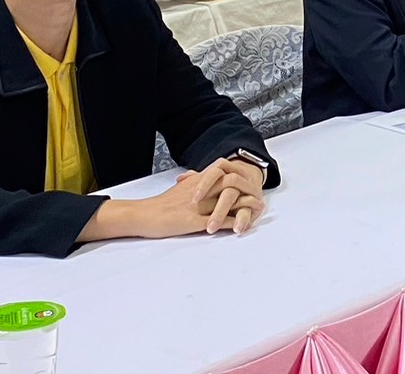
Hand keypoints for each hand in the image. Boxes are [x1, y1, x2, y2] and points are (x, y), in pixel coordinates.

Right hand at [130, 158, 265, 237]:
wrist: (144, 214)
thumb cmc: (160, 205)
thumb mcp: (179, 189)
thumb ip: (192, 183)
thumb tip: (199, 179)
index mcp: (198, 182)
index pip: (224, 177)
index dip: (240, 180)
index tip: (250, 186)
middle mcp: (201, 191)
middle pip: (231, 187)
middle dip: (248, 193)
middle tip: (260, 200)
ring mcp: (198, 206)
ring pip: (228, 203)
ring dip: (245, 208)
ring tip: (257, 213)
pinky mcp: (194, 221)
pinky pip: (218, 221)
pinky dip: (232, 223)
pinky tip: (242, 226)